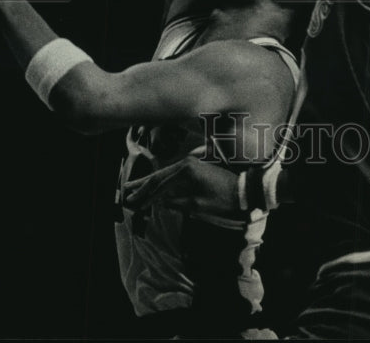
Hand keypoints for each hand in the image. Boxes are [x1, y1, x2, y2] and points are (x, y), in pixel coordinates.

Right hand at [123, 155, 242, 218]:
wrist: (242, 190)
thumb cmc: (222, 199)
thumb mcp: (198, 205)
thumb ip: (176, 202)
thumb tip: (160, 203)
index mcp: (186, 170)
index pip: (161, 184)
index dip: (148, 197)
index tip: (136, 206)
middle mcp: (186, 163)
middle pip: (159, 175)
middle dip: (143, 185)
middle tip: (127, 192)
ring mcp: (190, 164)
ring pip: (165, 174)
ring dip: (150, 182)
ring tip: (134, 187)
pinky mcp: (194, 168)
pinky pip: (173, 175)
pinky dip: (162, 182)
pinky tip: (154, 188)